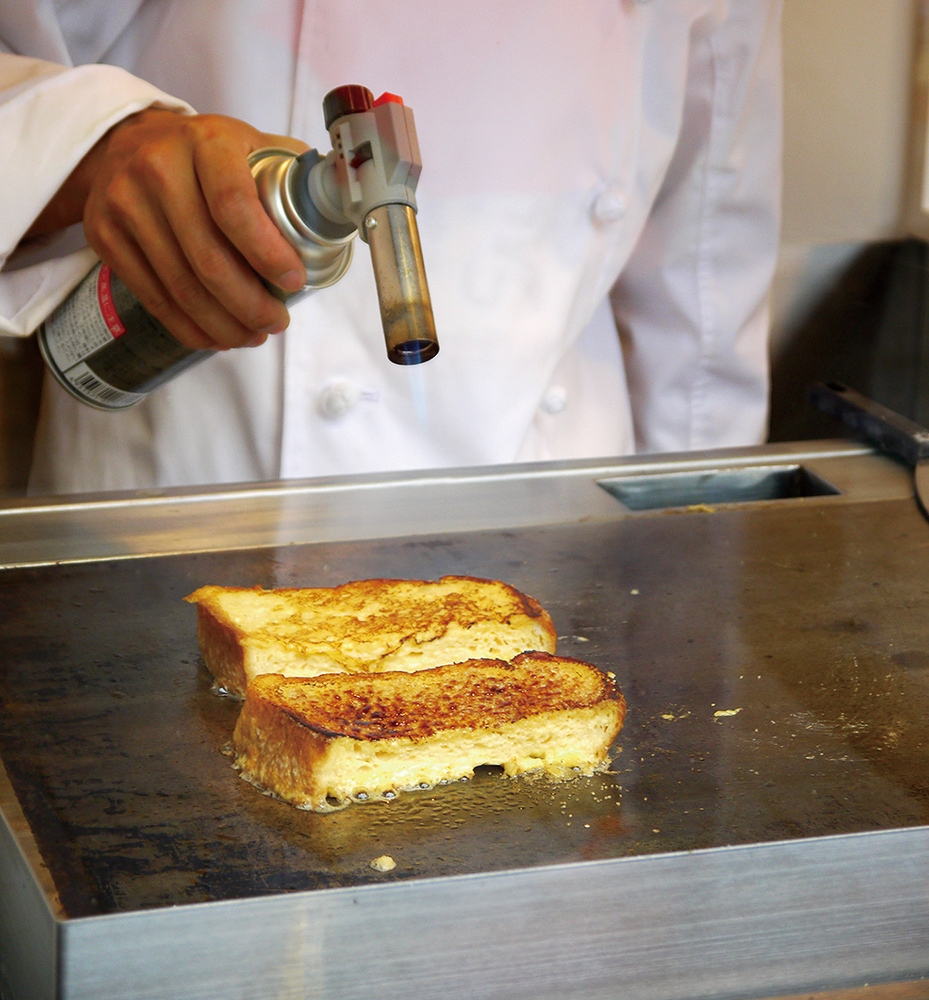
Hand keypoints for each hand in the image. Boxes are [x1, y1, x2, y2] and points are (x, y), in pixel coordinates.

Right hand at [28, 109, 308, 350]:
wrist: (129, 143)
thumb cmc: (207, 154)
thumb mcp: (251, 144)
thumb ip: (295, 172)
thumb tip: (344, 203)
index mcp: (206, 142)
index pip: (235, 206)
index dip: (269, 254)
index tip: (295, 283)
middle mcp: (157, 168)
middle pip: (208, 259)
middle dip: (251, 305)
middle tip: (277, 323)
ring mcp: (124, 204)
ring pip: (181, 286)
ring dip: (224, 324)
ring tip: (253, 336)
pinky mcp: (106, 237)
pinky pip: (154, 297)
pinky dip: (190, 327)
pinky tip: (217, 337)